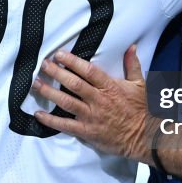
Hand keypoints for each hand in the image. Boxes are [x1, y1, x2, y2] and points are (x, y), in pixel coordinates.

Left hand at [33, 46, 154, 161]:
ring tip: (36, 84)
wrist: (145, 136)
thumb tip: (131, 47)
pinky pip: (66, 125)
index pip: (88, 71)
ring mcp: (91, 116)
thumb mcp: (140, 84)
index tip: (59, 54)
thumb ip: (132, 64)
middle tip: (43, 65)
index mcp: (110, 86)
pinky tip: (38, 114)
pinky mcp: (87, 131)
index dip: (72, 61)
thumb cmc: (141, 109)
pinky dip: (51, 120)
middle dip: (56, 73)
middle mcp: (98, 100)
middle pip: (73, 83)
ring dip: (49, 92)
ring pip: (66, 102)